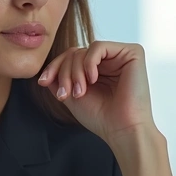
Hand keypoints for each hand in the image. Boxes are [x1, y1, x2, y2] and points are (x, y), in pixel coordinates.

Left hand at [37, 41, 155, 143]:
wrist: (122, 129)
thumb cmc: (101, 117)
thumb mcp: (71, 96)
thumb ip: (58, 80)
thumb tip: (44, 70)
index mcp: (97, 69)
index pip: (69, 58)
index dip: (54, 67)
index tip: (43, 82)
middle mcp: (109, 60)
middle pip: (74, 53)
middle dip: (64, 73)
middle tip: (65, 94)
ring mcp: (120, 55)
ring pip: (83, 50)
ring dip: (75, 72)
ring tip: (79, 92)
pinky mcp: (132, 53)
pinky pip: (98, 46)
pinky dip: (89, 62)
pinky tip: (93, 79)